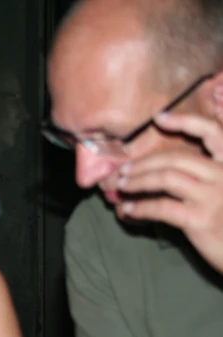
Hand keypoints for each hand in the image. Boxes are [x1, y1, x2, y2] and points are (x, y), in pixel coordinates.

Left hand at [116, 112, 222, 273]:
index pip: (213, 132)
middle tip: (124, 169)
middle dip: (145, 162)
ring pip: (166, 177)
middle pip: (178, 157)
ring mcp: (214, 196)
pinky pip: (162, 207)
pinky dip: (141, 207)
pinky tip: (129, 209)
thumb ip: (206, 173)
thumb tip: (164, 167)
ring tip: (122, 186)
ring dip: (138, 180)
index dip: (186, 121)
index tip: (159, 117)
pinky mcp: (201, 219)